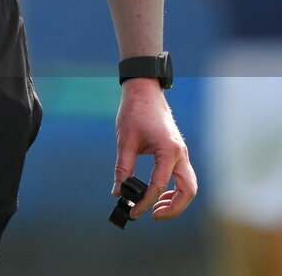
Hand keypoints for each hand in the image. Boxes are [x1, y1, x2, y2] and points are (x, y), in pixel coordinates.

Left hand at [112, 79, 196, 219]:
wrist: (144, 90)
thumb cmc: (135, 112)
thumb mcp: (125, 140)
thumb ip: (123, 168)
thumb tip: (118, 192)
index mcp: (168, 150)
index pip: (158, 185)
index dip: (145, 202)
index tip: (133, 212)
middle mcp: (180, 153)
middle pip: (187, 191)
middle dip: (173, 209)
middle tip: (152, 215)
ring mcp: (182, 153)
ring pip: (189, 186)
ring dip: (176, 201)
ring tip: (154, 208)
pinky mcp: (178, 152)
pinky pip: (183, 177)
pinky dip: (174, 189)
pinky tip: (157, 193)